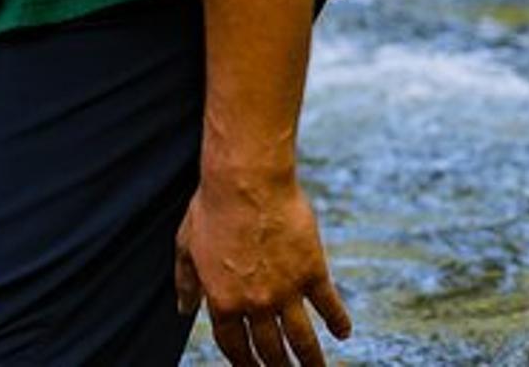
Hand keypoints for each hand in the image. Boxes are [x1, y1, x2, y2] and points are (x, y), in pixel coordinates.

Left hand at [175, 166, 350, 365]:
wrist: (246, 180)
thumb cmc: (212, 207)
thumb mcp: (186, 245)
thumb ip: (186, 281)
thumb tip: (184, 308)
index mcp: (221, 300)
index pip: (234, 346)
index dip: (244, 363)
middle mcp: (255, 304)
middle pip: (270, 350)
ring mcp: (286, 290)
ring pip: (302, 340)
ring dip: (310, 361)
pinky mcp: (312, 272)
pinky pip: (328, 306)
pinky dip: (338, 322)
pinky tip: (344, 333)